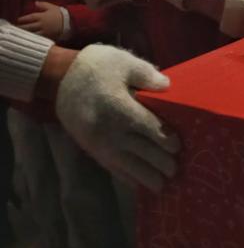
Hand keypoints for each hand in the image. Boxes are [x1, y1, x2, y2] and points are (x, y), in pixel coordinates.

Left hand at [18, 1, 64, 39]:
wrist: (69, 22)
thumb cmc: (60, 13)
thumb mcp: (52, 7)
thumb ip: (43, 4)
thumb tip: (35, 3)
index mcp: (41, 16)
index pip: (30, 17)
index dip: (23, 19)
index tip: (18, 20)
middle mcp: (41, 24)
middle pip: (29, 27)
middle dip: (22, 27)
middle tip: (16, 29)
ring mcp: (44, 31)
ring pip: (32, 33)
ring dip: (26, 34)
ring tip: (20, 35)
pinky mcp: (47, 37)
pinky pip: (38, 38)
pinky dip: (33, 38)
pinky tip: (29, 39)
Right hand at [55, 45, 178, 192]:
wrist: (62, 79)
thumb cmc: (97, 67)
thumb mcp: (123, 62)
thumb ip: (146, 75)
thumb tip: (168, 87)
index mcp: (120, 107)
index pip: (149, 128)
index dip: (166, 139)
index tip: (178, 147)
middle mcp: (110, 130)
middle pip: (141, 151)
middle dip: (160, 163)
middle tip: (175, 170)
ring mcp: (99, 143)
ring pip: (126, 165)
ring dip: (144, 176)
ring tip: (160, 186)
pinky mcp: (92, 148)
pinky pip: (111, 167)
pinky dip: (125, 177)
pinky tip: (136, 183)